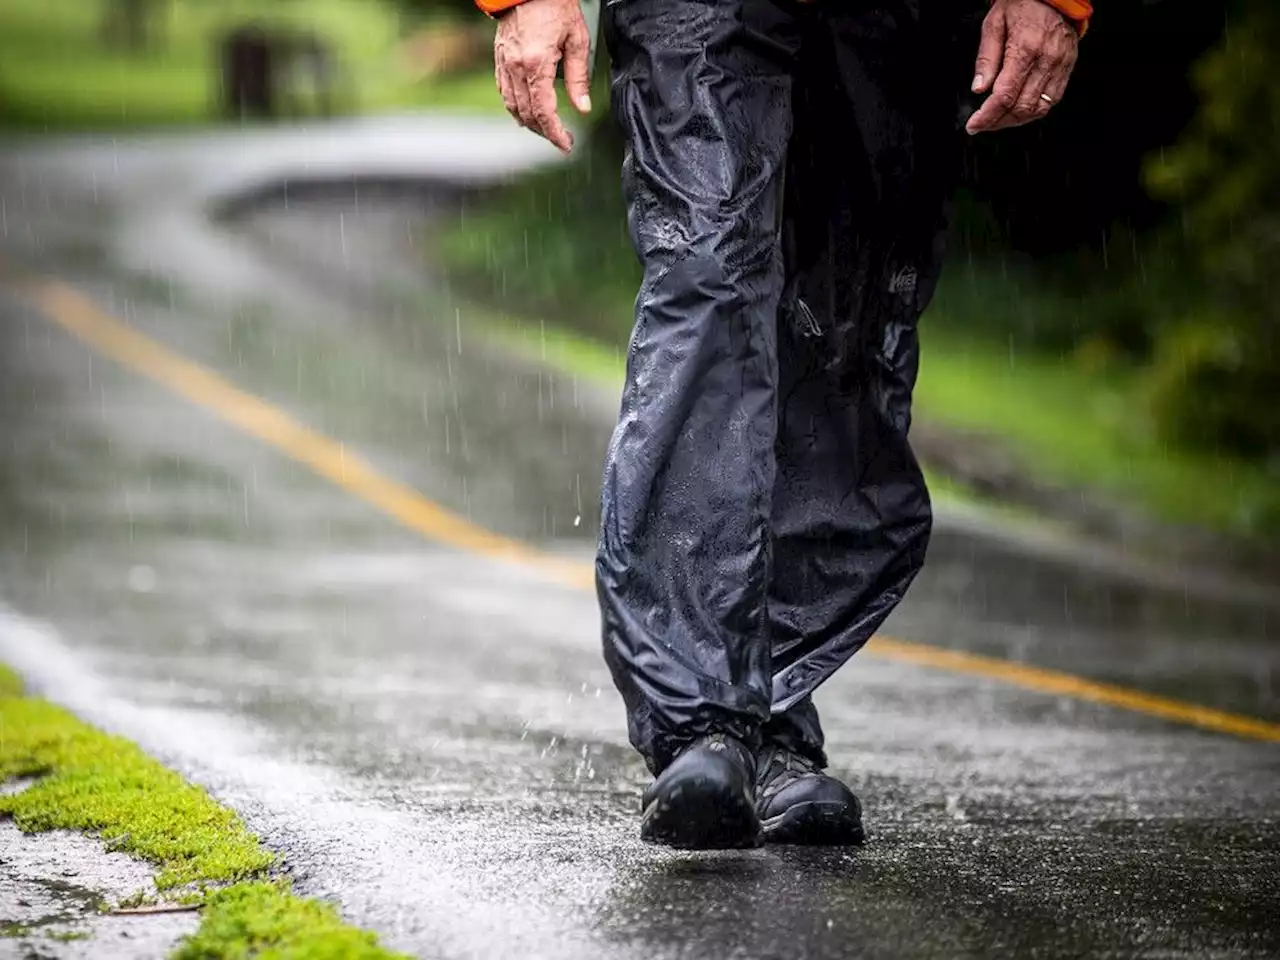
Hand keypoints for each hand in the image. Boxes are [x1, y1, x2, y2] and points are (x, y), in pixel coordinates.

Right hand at [494, 0, 592, 153]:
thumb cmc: (555, 5)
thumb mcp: (577, 39)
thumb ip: (579, 77)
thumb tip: (582, 108)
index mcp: (536, 64)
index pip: (543, 111)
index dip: (555, 133)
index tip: (566, 145)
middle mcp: (516, 67)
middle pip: (527, 114)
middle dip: (544, 132)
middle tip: (562, 139)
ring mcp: (504, 64)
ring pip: (512, 106)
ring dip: (529, 123)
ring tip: (546, 130)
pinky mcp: (500, 59)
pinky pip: (504, 92)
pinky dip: (515, 107)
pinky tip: (526, 113)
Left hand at [966, 0, 1078, 134]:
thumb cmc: (1022, 4)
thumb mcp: (993, 25)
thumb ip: (986, 58)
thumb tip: (979, 89)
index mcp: (1025, 48)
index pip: (1005, 95)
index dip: (987, 116)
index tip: (974, 125)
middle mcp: (1046, 59)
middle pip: (1021, 107)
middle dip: (998, 122)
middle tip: (983, 124)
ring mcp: (1060, 64)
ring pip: (1038, 109)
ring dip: (1016, 120)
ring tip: (998, 120)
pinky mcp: (1068, 67)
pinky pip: (1053, 100)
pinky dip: (1034, 111)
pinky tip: (1019, 110)